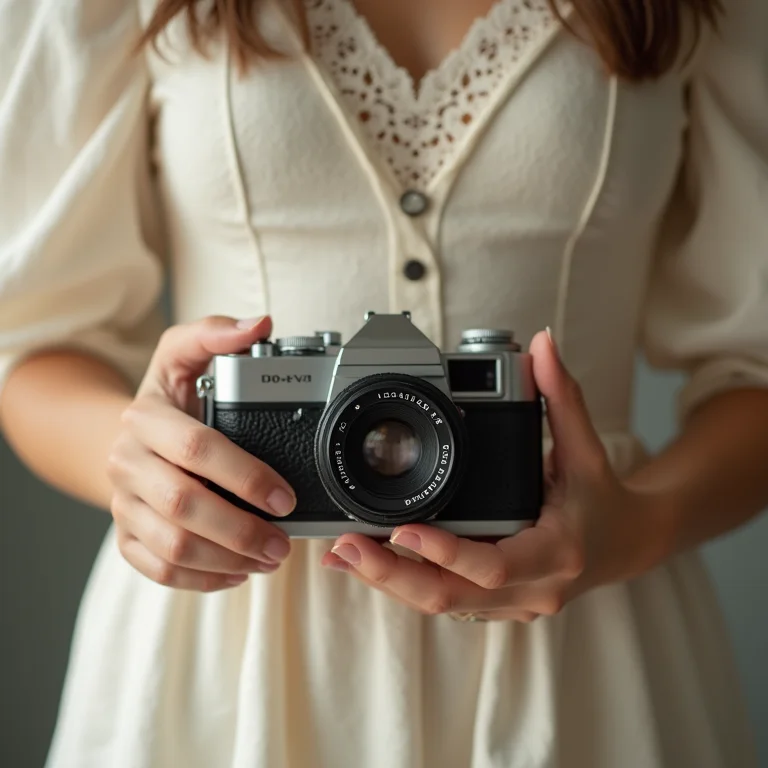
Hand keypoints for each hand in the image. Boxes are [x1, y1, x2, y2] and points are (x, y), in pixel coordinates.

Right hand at [107, 315, 297, 591]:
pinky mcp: (126, 536)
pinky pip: (158, 569)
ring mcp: (123, 504)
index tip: (284, 496)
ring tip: (269, 560)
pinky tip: (236, 573)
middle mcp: (128, 463)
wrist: (124, 437)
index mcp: (146, 418)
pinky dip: (200, 580)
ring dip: (226, 560)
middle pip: (183, 506)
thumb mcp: (183, 355)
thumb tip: (259, 324)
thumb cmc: (167, 399)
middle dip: (240, 530)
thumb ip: (216, 334)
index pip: (196, 449)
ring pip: (171, 546)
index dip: (244, 475)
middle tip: (283, 543)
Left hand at [320, 330, 668, 620]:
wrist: (625, 546)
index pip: (492, 565)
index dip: (444, 552)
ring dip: (388, 582)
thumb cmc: (604, 500)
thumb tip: (542, 345)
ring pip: (439, 604)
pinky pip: (443, 599)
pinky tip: (368, 564)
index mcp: (555, 553)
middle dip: (392, 575)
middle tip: (344, 547)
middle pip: (449, 596)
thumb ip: (562, 396)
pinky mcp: (494, 603)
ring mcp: (510, 604)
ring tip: (340, 554)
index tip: (401, 529)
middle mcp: (530, 588)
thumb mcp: (587, 450)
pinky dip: (404, 583)